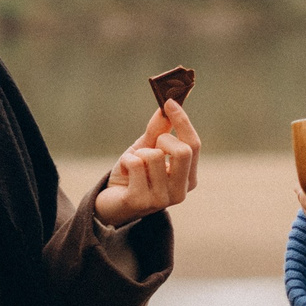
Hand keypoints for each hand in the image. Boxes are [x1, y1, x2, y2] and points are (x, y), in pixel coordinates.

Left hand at [93, 98, 200, 225]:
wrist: (111, 203)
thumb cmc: (133, 175)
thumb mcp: (147, 149)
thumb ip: (158, 130)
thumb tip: (167, 106)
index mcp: (188, 178)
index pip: (194, 145)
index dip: (183, 121)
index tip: (170, 101)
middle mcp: (180, 191)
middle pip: (183, 151)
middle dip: (162, 140)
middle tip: (149, 146)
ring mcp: (162, 200)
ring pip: (154, 156)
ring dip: (138, 154)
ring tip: (133, 166)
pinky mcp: (140, 202)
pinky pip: (136, 164)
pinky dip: (126, 161)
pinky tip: (124, 173)